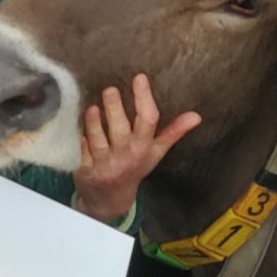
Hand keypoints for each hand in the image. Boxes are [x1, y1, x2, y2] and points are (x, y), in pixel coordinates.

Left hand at [72, 74, 201, 222]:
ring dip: (94, 123)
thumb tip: (196, 116)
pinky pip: (83, 152)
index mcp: (144, 148)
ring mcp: (105, 164)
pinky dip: (82, 140)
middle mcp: (126, 156)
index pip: (148, 121)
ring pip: (98, 140)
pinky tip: (80, 128)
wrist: (111, 199)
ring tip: (93, 107)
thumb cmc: (135, 168)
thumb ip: (173, 132)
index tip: (139, 77)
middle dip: (114, 109)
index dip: (144, 98)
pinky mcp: (87, 170)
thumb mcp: (156, 152)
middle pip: (120, 130)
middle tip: (110, 88)